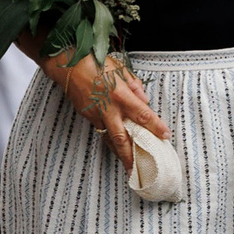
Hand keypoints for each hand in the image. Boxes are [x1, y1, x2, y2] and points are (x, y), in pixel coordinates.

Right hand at [41, 49, 167, 172]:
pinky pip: (101, 131)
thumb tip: (145, 100)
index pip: (142, 115)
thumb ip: (135, 86)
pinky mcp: (86, 115)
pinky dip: (109, 140)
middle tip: (137, 169)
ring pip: (109, 138)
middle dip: (130, 156)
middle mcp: (108, 109)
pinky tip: (116, 147)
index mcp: (120, 95)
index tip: (165, 135)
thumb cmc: (96, 63)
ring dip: (119, 153)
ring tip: (128, 165)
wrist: (67, 65)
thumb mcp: (121, 69)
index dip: (156, 126)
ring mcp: (95, 114)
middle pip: (122, 137)